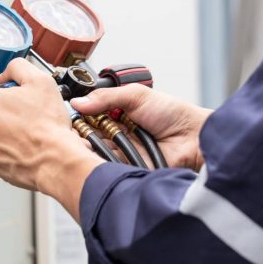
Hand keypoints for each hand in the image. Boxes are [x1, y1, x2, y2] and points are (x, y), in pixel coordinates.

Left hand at [0, 58, 103, 220]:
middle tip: (26, 117)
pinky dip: (6, 147)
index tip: (21, 101)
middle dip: (4, 112)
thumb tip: (6, 73)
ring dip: (4, 130)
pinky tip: (23, 146)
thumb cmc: (47, 126)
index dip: (7, 94)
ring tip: (26, 133)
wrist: (54, 161)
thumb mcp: (40, 80)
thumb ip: (18, 67)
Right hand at [71, 85, 211, 170]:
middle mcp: (117, 132)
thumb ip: (106, 97)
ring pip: (95, 150)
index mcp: (118, 112)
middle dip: (81, 132)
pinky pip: (108, 165)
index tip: (68, 115)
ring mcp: (121, 150)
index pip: (90, 114)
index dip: (79, 115)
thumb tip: (79, 102)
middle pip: (89, 134)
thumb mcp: (137, 96)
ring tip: (84, 142)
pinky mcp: (126, 167)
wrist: (194, 139)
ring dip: (89, 146)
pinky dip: (101, 161)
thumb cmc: (174, 114)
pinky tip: (95, 155)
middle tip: (74, 130)